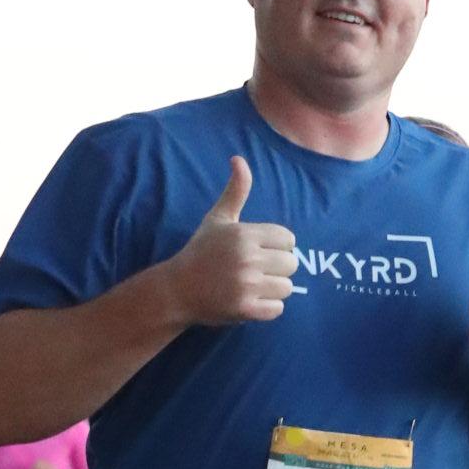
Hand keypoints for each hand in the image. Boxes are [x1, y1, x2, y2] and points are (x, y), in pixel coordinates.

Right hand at [165, 158, 298, 326]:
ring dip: (274, 289)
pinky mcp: (245, 309)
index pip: (288, 239)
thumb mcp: (218, 218)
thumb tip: (239, 159)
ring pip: (287, 287)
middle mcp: (247, 258)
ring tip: (254, 286)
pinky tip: (252, 301)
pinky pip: (278, 309)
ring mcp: (246, 285)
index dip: (277, 246)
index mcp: (244, 234)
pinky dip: (268, 308)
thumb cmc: (201, 252)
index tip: (260, 251)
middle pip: (291, 263)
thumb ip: (235, 191)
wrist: (177, 289)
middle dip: (278, 268)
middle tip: (258, 271)